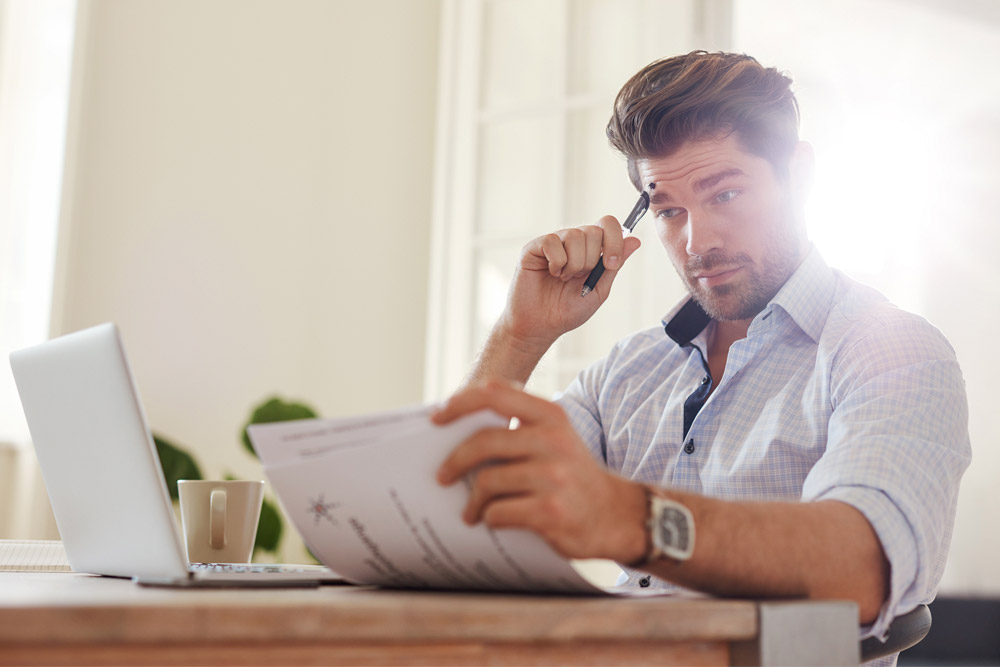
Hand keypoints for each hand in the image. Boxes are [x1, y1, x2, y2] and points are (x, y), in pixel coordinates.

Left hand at [433, 380, 647, 562]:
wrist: (617, 515)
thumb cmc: (573, 475)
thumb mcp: (556, 438)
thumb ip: (519, 427)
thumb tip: (457, 428)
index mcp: (550, 415)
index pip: (494, 394)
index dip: (459, 403)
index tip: (437, 419)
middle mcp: (553, 440)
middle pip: (483, 442)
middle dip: (455, 462)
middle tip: (442, 477)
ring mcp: (553, 476)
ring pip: (487, 482)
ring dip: (473, 501)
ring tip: (472, 511)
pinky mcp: (550, 511)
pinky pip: (499, 513)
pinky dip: (490, 519)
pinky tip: (494, 521)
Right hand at [500, 216, 641, 351]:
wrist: (541, 326)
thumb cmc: (567, 310)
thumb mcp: (599, 289)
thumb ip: (615, 264)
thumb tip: (635, 240)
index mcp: (590, 249)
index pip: (608, 225)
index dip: (614, 241)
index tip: (611, 264)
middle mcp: (572, 241)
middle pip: (594, 231)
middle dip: (590, 260)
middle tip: (578, 278)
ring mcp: (554, 242)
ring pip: (575, 236)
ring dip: (573, 264)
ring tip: (562, 278)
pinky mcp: (534, 247)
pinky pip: (552, 242)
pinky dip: (556, 263)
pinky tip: (550, 273)